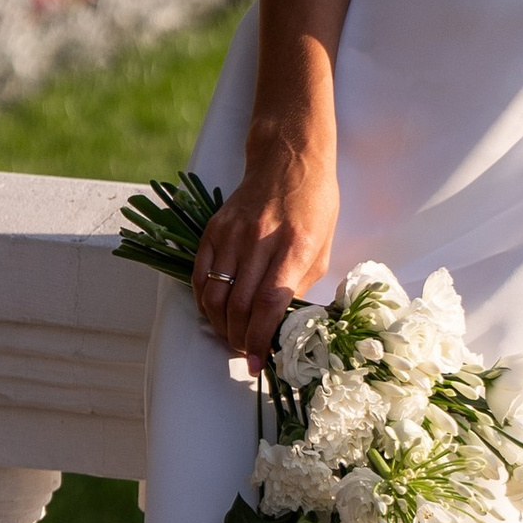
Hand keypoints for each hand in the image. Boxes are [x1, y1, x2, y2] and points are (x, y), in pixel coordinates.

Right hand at [190, 118, 339, 370]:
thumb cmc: (313, 204)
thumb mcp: (322, 247)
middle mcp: (260, 240)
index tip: (260, 364)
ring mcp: (232, 233)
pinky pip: (199, 275)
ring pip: (214, 296)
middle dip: (241, 340)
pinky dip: (203, 302)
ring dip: (220, 327)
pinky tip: (216, 313)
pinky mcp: (214, 229)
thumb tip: (281, 325)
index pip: (269, 304)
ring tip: (233, 336)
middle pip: (239, 306)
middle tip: (248, 353)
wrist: (288, 158)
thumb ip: (301, 286)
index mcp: (295, 246)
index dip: (261, 340)